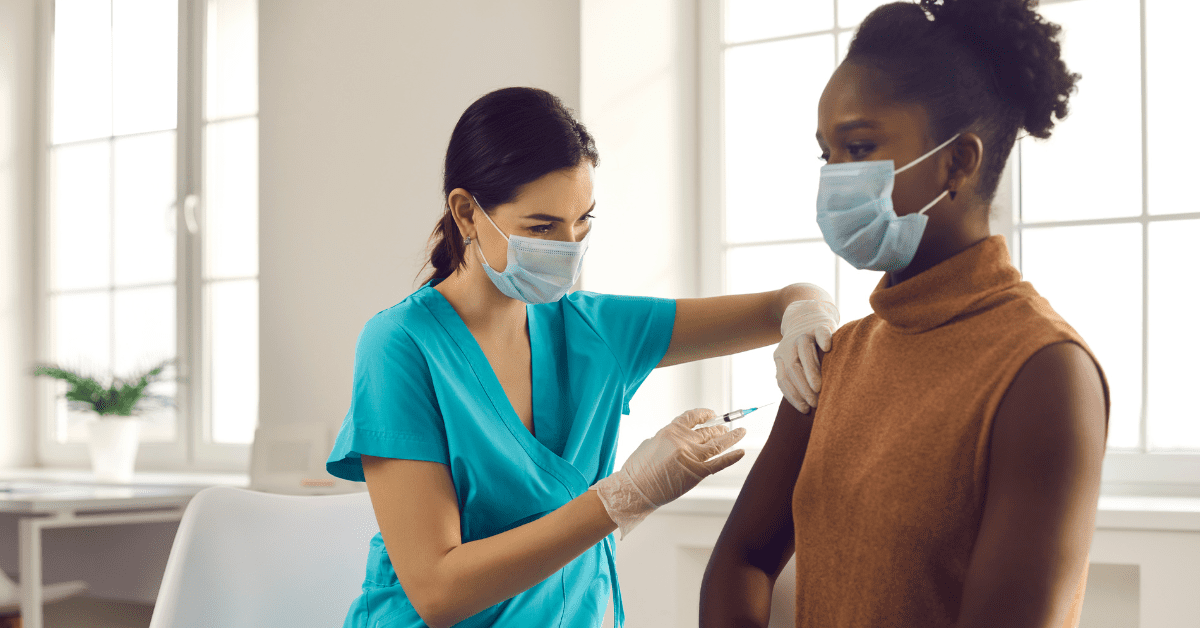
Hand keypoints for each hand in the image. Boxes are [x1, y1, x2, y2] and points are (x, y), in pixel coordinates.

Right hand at [590, 409, 745, 537]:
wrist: (635, 490)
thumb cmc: (638, 470)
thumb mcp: (651, 444)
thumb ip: (668, 439)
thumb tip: (680, 440)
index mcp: (670, 431)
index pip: (692, 417)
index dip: (705, 414)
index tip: (711, 414)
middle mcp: (683, 441)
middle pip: (707, 431)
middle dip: (719, 428)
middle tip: (727, 427)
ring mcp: (691, 456)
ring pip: (717, 444)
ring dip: (731, 437)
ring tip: (741, 432)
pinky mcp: (697, 473)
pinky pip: (719, 463)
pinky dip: (732, 457)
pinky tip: (741, 452)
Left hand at [773, 299, 838, 412]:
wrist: (807, 313)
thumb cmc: (805, 347)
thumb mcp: (794, 361)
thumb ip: (796, 377)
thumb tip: (805, 406)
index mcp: (781, 356)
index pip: (783, 379)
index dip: (793, 395)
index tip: (804, 409)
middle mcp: (789, 345)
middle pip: (793, 368)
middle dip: (802, 388)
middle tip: (815, 403)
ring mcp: (804, 334)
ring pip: (804, 352)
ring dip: (811, 371)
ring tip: (819, 388)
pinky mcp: (820, 325)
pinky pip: (820, 332)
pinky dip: (823, 339)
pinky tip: (828, 349)